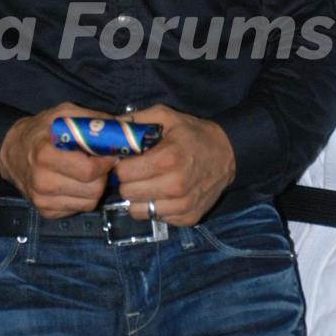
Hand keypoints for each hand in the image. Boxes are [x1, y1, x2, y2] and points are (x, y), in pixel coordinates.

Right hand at [0, 102, 116, 217]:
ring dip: (95, 187)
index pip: (89, 170)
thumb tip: (124, 126)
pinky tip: (75, 182)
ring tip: (87, 172)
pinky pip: (78, 209)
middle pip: (93, 189)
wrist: (13, 150)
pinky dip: (82, 197)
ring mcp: (42, 199)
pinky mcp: (45, 212)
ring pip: (90, 203)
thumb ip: (94, 119)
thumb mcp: (64, 113)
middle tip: (99, 163)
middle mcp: (42, 181)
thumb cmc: (42, 130)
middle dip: (103, 176)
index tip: (109, 153)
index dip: (106, 162)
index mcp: (46, 154)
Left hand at [113, 105, 235, 226]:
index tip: (127, 160)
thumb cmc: (192, 134)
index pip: (124, 173)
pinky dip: (155, 207)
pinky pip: (156, 218)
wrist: (228, 153)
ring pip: (138, 210)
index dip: (121, 165)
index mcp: (167, 159)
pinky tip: (163, 192)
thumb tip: (108, 127)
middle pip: (128, 193)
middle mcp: (175, 186)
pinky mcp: (188, 218)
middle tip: (137, 171)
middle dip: (128, 181)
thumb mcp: (166, 116)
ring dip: (139, 197)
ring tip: (149, 182)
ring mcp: (183, 205)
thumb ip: (136, 120)